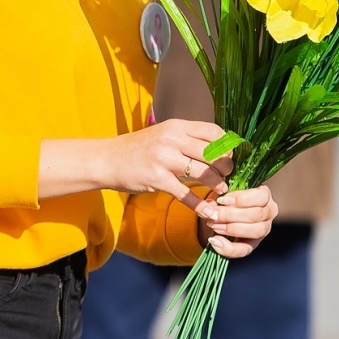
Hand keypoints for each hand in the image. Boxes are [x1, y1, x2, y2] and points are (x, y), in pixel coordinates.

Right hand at [39, 119, 233, 208]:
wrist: (107, 160)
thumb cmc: (138, 149)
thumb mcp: (163, 135)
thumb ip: (187, 140)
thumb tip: (216, 150)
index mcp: (177, 126)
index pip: (214, 131)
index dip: (227, 146)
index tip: (231, 158)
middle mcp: (173, 139)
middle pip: (213, 152)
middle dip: (226, 167)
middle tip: (228, 177)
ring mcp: (164, 158)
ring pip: (203, 172)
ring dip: (217, 185)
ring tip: (221, 192)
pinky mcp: (157, 179)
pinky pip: (185, 193)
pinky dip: (200, 204)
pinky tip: (209, 212)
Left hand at [197, 185, 277, 258]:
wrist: (220, 215)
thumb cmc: (225, 200)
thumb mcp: (222, 195)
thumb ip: (218, 196)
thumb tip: (211, 206)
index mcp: (265, 195)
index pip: (262, 196)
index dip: (242, 199)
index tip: (221, 200)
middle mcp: (269, 212)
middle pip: (257, 215)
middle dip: (231, 215)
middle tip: (213, 214)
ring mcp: (263, 230)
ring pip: (256, 231)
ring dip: (232, 229)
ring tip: (215, 225)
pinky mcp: (253, 245)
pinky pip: (244, 250)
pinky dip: (228, 248)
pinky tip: (214, 241)